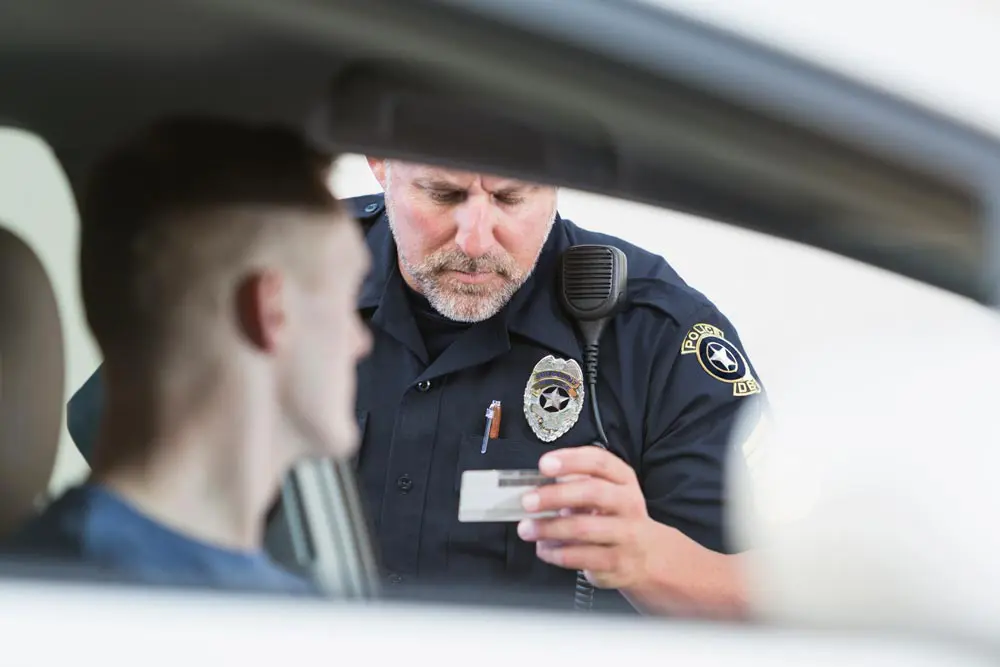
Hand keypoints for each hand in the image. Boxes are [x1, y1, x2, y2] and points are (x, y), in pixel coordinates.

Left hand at [516, 445, 655, 589]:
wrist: (650, 557)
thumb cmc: (617, 518)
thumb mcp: (607, 493)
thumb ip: (577, 484)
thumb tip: (537, 484)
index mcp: (623, 480)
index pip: (600, 462)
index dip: (571, 461)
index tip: (544, 464)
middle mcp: (627, 504)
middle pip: (592, 493)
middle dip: (555, 496)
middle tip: (528, 501)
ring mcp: (626, 535)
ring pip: (584, 528)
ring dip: (549, 528)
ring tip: (526, 528)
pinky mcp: (617, 563)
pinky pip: (581, 557)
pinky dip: (556, 553)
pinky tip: (543, 548)